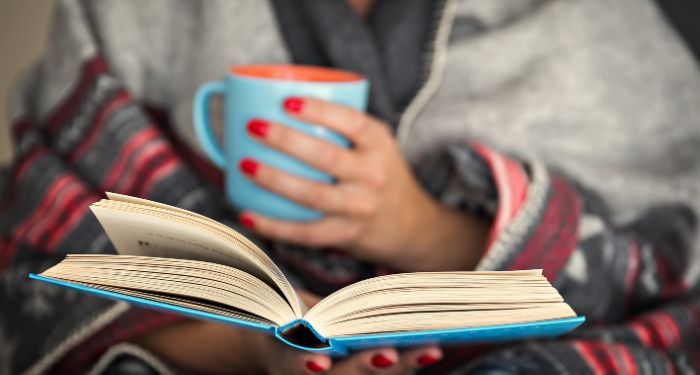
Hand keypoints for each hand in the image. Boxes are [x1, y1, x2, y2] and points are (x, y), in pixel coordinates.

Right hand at [135, 291, 441, 373]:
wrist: (265, 342)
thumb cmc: (259, 314)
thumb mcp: (251, 300)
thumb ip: (242, 277)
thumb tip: (193, 239)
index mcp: (276, 357)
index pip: (286, 366)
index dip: (300, 364)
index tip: (318, 357)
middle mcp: (307, 372)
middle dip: (365, 369)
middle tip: (393, 353)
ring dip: (399, 365)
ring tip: (430, 347)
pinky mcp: (356, 368)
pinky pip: (383, 369)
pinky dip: (407, 358)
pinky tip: (430, 342)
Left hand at [238, 97, 488, 271]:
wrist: (410, 225)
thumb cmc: (379, 174)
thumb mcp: (376, 144)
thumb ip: (342, 126)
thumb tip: (276, 100)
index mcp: (379, 144)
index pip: (353, 123)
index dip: (320, 111)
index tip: (287, 101)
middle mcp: (373, 175)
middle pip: (326, 157)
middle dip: (286, 140)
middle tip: (253, 126)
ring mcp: (360, 207)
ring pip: (312, 195)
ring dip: (274, 179)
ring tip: (244, 164)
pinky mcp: (346, 234)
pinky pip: (305, 232)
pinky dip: (273, 225)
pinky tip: (247, 214)